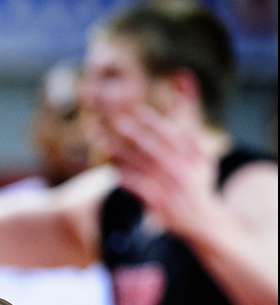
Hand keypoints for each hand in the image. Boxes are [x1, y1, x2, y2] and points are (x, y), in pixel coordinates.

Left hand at [97, 105, 219, 236]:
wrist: (202, 219)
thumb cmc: (198, 182)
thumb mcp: (202, 154)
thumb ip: (191, 126)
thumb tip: (183, 85)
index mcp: (191, 155)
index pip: (171, 135)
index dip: (154, 122)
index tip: (138, 111)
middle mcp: (181, 169)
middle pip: (154, 148)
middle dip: (134, 134)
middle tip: (116, 123)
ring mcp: (169, 187)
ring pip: (142, 167)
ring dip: (121, 153)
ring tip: (102, 142)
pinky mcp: (159, 203)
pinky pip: (139, 188)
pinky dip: (125, 177)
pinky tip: (111, 168)